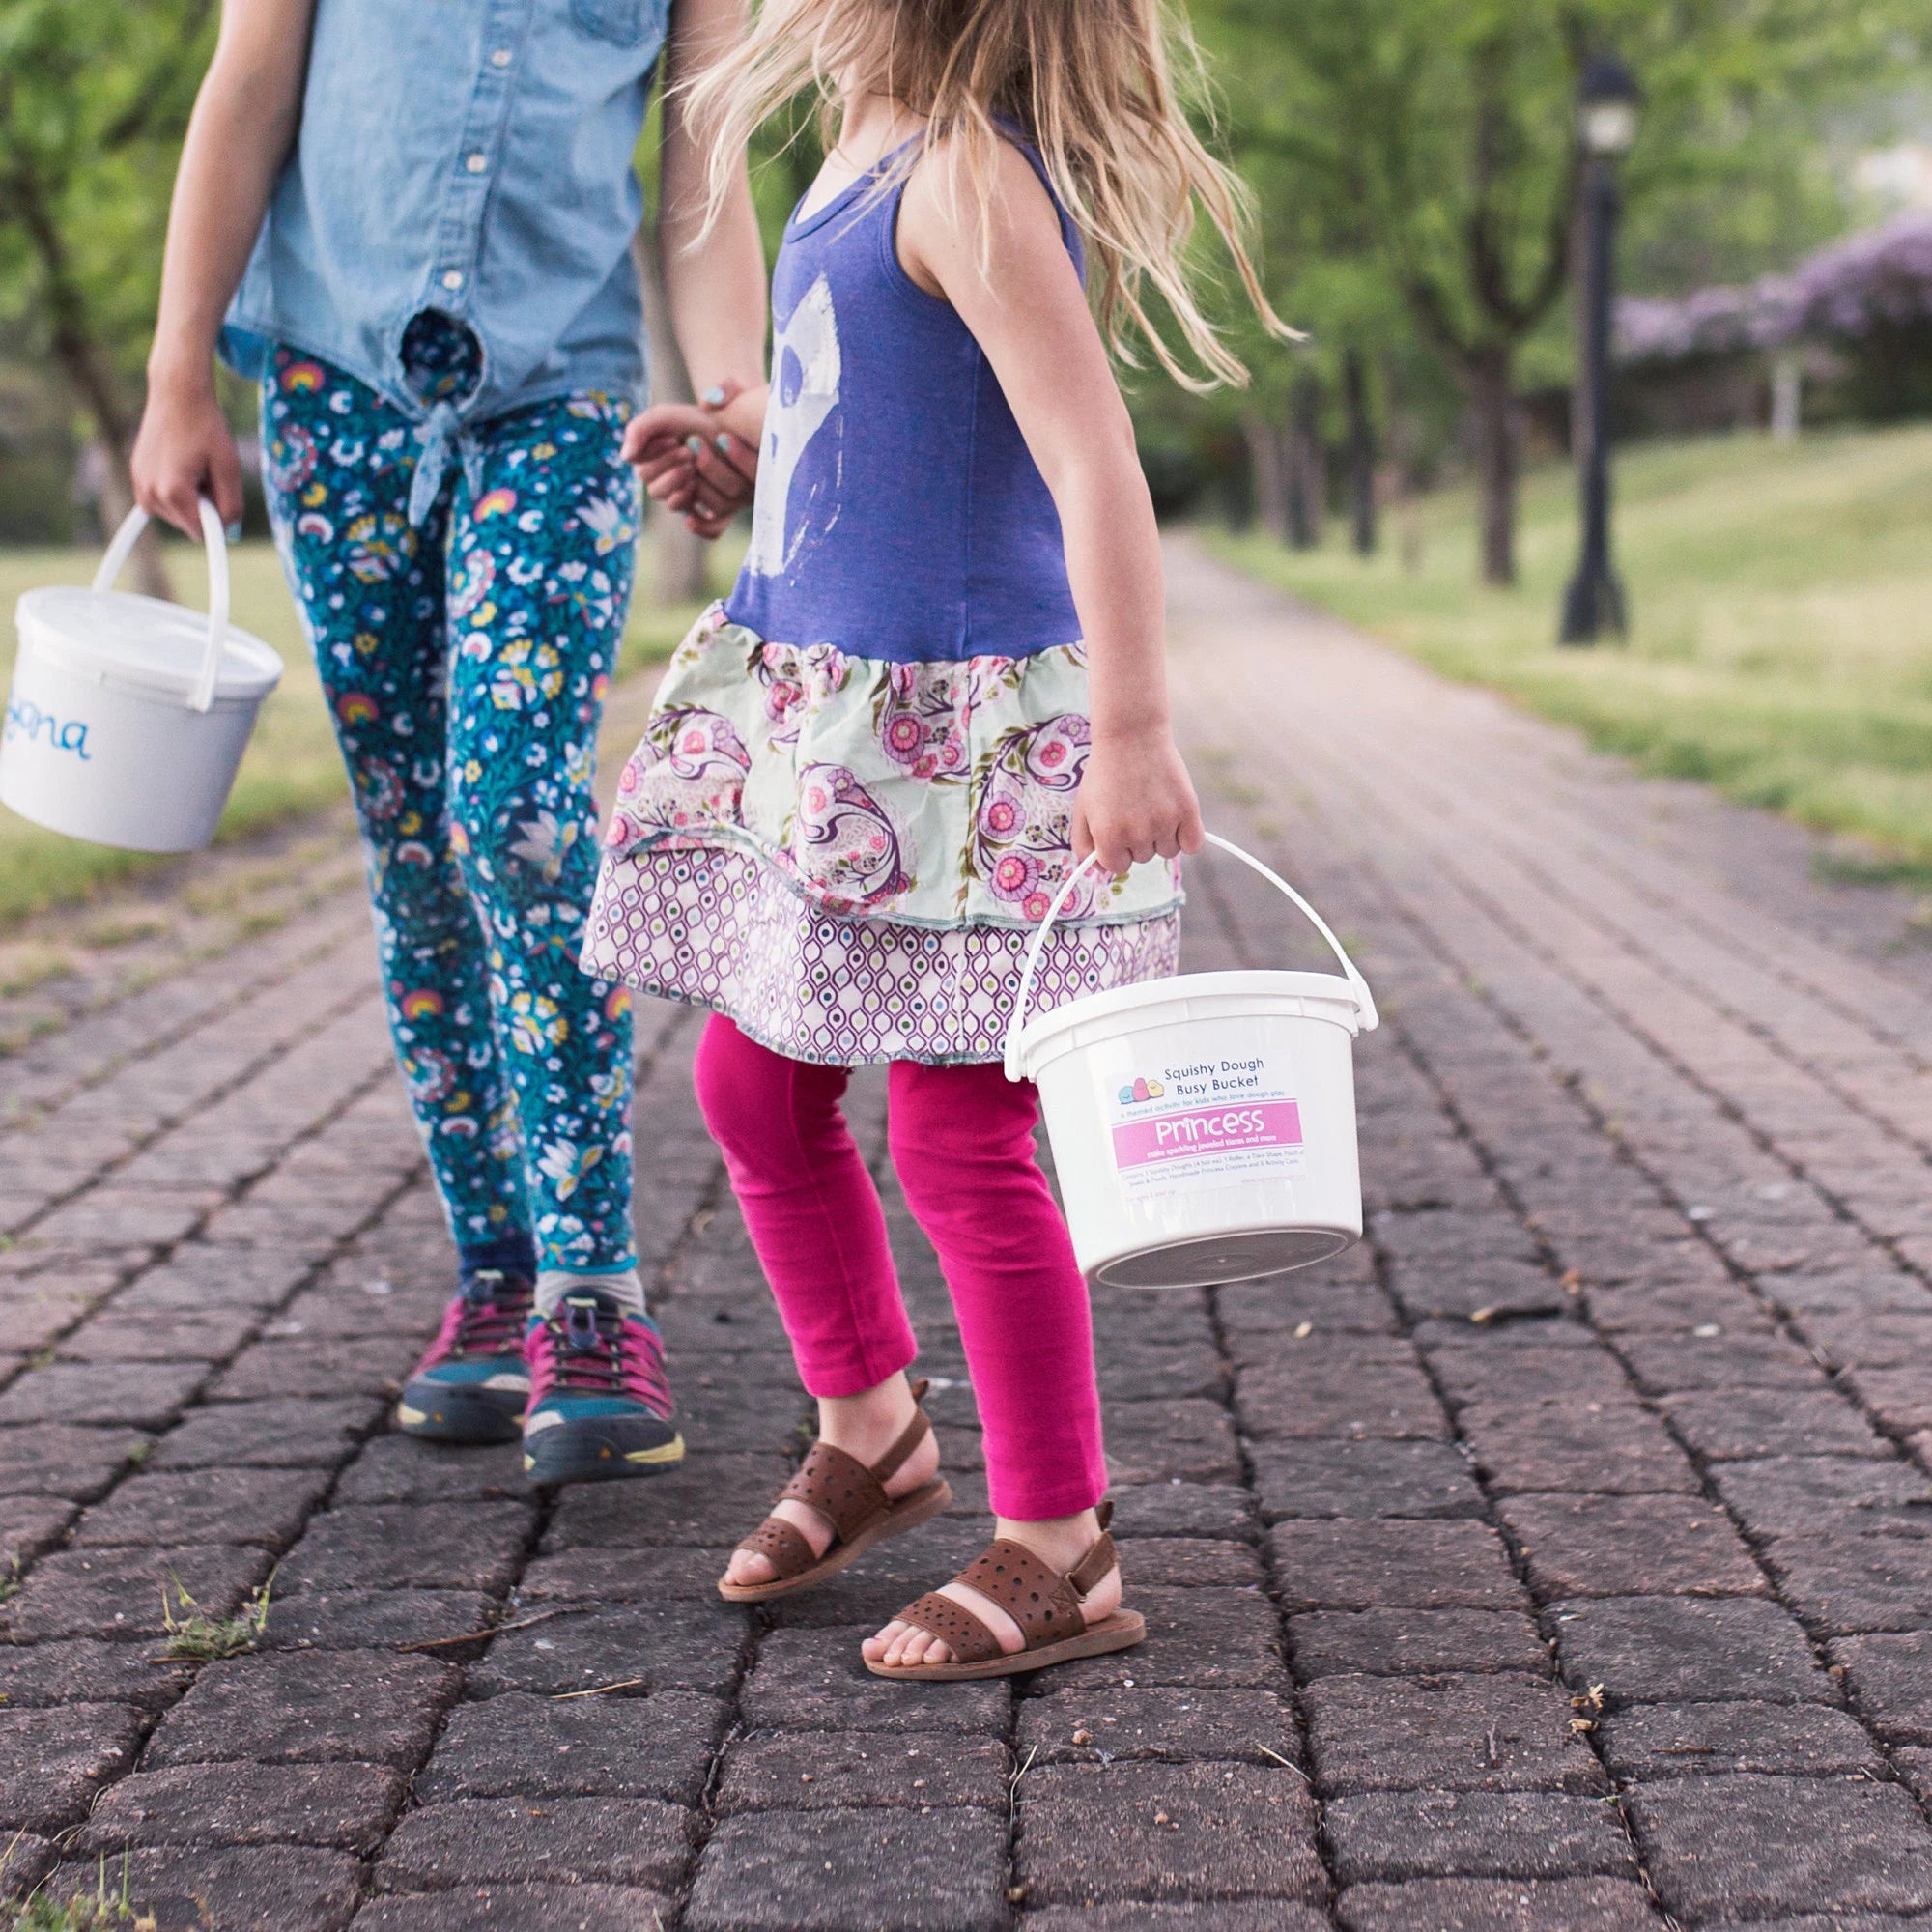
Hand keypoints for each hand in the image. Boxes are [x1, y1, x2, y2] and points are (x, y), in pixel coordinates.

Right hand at [132, 374, 244, 537]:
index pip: (202, 532)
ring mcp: (139, 486)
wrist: (176, 394)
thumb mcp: (230, 467)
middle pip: (189, 524)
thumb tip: (228, 534)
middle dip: (205, 506)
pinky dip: (177, 492)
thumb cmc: (206, 426)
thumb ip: (231, 505)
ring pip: (177, 514)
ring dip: (191, 498)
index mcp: (173, 492)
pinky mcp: (136, 478)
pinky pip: (164, 502)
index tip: (222, 499)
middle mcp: (149, 493)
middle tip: (208, 472)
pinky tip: (183, 470)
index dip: (219, 519)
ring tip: (194, 465)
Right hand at [624, 380, 762, 538]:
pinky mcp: (722, 510)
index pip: (644, 472)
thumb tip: (626, 457)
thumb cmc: (699, 420)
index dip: (658, 459)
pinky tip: (701, 511)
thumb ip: (640, 429)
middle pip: (656, 492)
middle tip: (688, 453)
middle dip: (671, 470)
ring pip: (676, 506)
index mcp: (656, 464)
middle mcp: (672, 484)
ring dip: (683, 487)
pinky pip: (710, 530)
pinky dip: (703, 524)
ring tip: (696, 467)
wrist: (738, 426)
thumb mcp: (667, 416)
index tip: (674, 441)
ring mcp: (696, 498)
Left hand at [1071, 726, 1204, 875]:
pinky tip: (1177, 818)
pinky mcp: (1188, 811)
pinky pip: (1192, 845)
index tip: (1117, 827)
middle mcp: (1136, 834)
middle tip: (1134, 807)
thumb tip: (1099, 872)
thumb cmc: (1104, 773)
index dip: (1116, 848)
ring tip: (1153, 806)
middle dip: (1138, 839)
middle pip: (1143, 858)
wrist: (1131, 736)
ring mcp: (1164, 823)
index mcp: (1108, 837)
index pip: (1117, 867)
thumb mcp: (1082, 808)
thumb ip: (1084, 845)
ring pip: (1167, 852)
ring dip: (1162, 836)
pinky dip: (1187, 837)